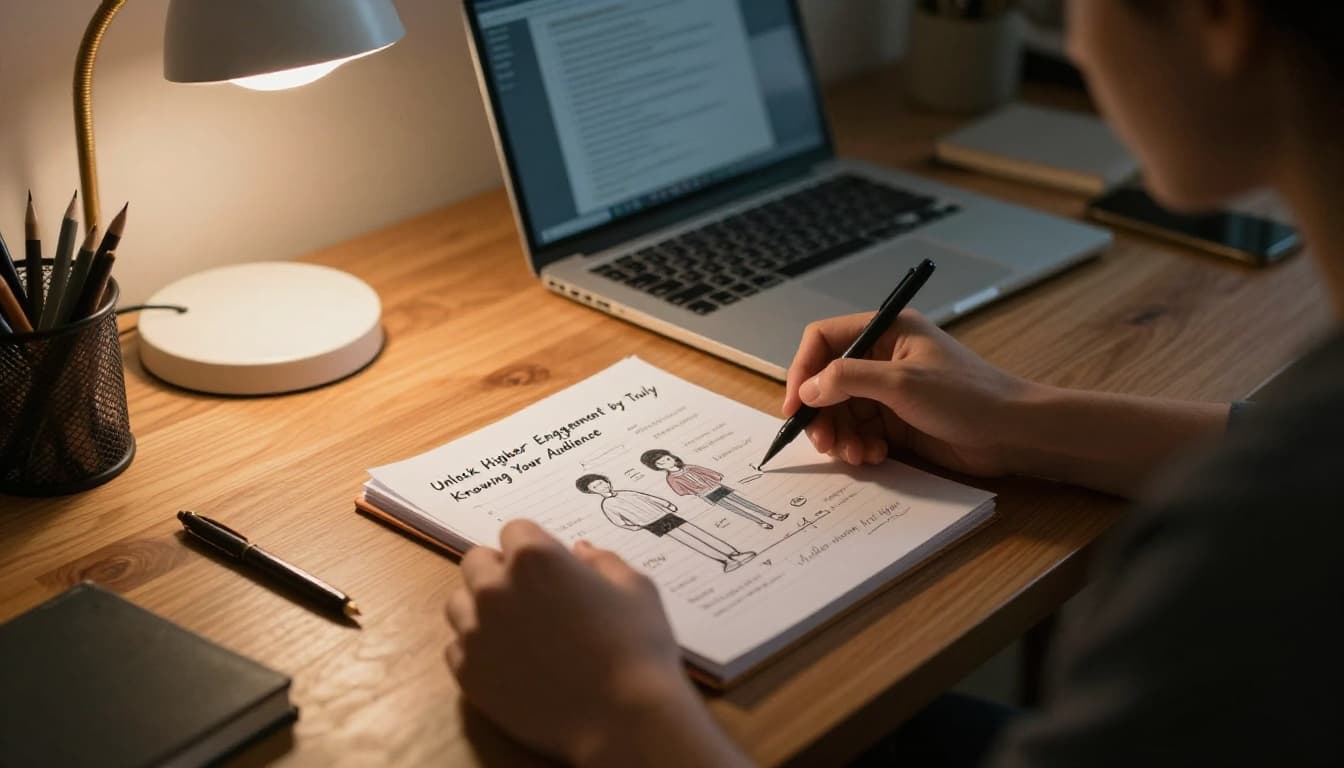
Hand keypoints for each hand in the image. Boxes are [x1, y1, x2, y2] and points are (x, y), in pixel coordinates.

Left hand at [445, 520, 746, 766]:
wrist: (622, 719)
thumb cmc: (637, 647)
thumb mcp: (636, 589)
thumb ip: (602, 561)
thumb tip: (580, 551)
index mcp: (534, 557)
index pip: (514, 531)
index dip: (533, 546)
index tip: (550, 567)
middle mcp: (494, 588)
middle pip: (476, 561)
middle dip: (499, 570)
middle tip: (530, 595)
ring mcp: (476, 633)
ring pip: (458, 603)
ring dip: (480, 607)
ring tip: (515, 629)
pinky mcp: (468, 674)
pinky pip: (457, 648)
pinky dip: (478, 649)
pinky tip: (509, 662)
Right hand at [783, 310, 1033, 475]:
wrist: (1013, 433)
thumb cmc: (966, 396)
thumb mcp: (901, 383)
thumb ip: (847, 380)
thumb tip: (806, 390)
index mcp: (885, 330)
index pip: (824, 340)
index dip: (802, 370)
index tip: (795, 406)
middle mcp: (882, 356)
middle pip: (827, 381)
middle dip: (822, 414)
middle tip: (824, 444)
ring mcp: (890, 390)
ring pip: (842, 411)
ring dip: (842, 435)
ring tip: (856, 455)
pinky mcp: (898, 420)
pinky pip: (862, 431)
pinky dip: (860, 446)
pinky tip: (874, 457)